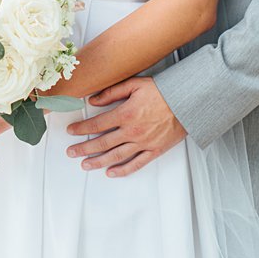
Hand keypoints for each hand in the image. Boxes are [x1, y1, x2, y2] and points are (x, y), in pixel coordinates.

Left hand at [65, 77, 185, 176]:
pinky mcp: (154, 150)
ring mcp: (143, 143)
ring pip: (116, 156)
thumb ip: (112, 92)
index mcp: (125, 114)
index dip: (82, 128)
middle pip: (102, 143)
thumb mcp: (135, 84)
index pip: (97, 124)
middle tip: (71, 152)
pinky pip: (136, 164)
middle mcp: (132, 131)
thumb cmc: (162, 91)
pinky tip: (111, 172)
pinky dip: (123, 170)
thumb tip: (93, 99)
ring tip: (85, 165)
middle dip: (84, 148)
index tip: (71, 131)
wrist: (187, 102)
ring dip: (98, 162)